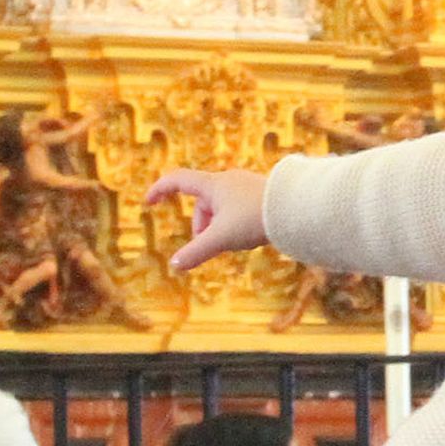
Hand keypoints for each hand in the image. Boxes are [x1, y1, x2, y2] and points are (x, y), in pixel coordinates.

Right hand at [145, 168, 267, 271]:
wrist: (296, 208)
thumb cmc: (255, 218)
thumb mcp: (221, 238)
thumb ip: (197, 252)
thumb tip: (175, 265)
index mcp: (212, 185)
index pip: (177, 180)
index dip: (159, 190)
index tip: (148, 202)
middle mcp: (228, 181)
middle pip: (202, 204)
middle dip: (201, 227)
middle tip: (211, 246)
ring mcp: (245, 186)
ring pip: (221, 209)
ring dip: (219, 227)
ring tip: (235, 242)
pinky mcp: (260, 194)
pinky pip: (238, 210)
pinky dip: (235, 224)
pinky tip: (250, 235)